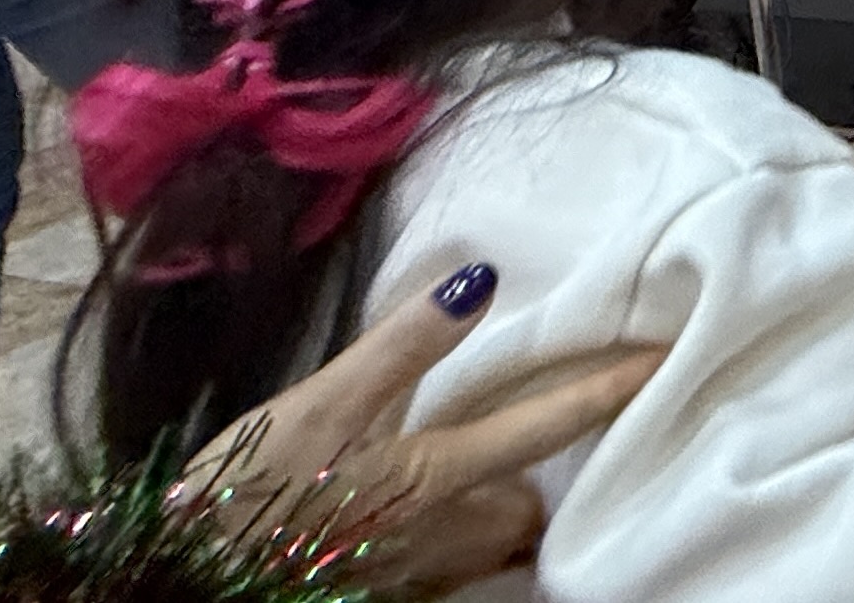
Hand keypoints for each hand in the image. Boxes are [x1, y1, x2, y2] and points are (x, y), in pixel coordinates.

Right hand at [188, 265, 665, 597]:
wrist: (188, 580)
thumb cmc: (248, 492)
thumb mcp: (319, 404)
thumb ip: (402, 346)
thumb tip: (480, 280)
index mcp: (438, 474)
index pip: (548, 424)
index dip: (608, 390)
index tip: (664, 362)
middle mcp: (442, 530)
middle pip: (524, 503)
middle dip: (547, 477)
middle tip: (568, 427)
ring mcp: (411, 569)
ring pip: (487, 537)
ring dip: (503, 508)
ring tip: (504, 469)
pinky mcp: (379, 587)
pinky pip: (445, 562)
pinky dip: (456, 534)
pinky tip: (423, 511)